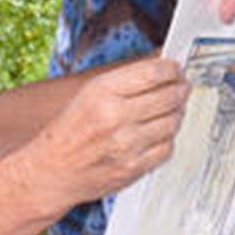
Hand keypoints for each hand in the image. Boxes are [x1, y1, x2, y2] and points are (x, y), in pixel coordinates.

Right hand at [22, 57, 188, 206]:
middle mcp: (115, 116)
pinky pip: (167, 147)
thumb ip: (126, 78)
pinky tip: (159, 133)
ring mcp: (126, 144)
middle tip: (182, 87)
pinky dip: (167, 138)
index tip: (177, 69)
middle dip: (181, 89)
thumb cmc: (70, 130)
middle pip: (170, 96)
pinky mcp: (134, 167)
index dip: (173, 69)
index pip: (154, 73)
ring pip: (173, 122)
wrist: (52, 171)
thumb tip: (161, 64)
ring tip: (171, 109)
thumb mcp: (89, 93)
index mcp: (102, 92)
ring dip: (177, 113)